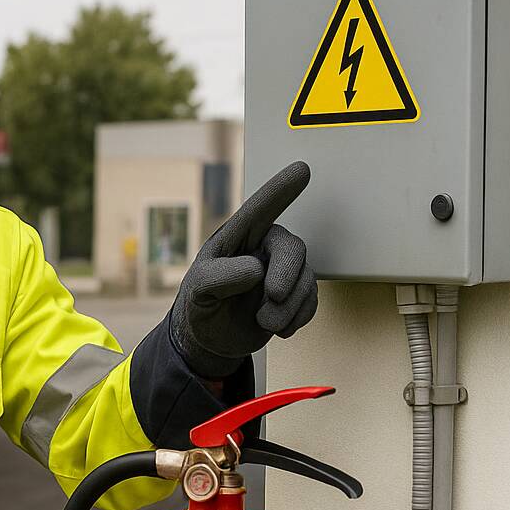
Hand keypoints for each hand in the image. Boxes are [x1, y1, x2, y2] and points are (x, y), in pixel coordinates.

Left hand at [170, 161, 317, 377]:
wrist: (210, 341)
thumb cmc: (200, 305)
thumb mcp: (197, 290)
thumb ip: (219, 277)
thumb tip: (256, 268)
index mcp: (236, 239)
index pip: (259, 210)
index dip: (280, 190)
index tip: (302, 169)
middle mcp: (263, 248)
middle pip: (292, 247)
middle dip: (287, 274)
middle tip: (273, 297)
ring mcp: (281, 271)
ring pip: (306, 278)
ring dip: (288, 306)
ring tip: (263, 323)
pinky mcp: (295, 295)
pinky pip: (312, 301)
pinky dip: (298, 318)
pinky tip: (280, 329)